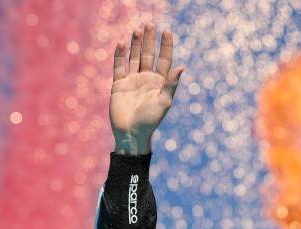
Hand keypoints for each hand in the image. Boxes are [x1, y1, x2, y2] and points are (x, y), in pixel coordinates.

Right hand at [110, 23, 184, 154]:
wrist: (131, 133)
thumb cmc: (150, 120)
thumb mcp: (164, 101)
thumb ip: (171, 84)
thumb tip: (182, 67)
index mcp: (160, 83)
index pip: (165, 60)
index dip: (166, 46)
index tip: (167, 31)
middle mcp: (147, 79)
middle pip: (148, 55)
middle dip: (149, 40)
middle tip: (150, 24)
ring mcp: (132, 80)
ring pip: (134, 58)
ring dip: (135, 44)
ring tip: (137, 30)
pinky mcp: (119, 84)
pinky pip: (119, 66)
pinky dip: (120, 55)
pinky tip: (122, 43)